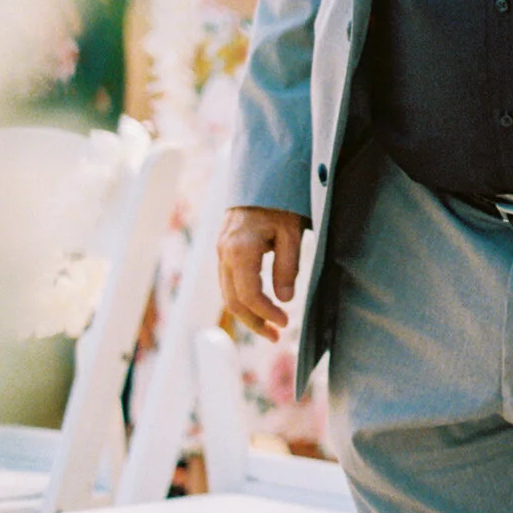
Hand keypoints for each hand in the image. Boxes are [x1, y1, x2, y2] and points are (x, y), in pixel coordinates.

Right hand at [219, 206, 310, 340]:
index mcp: (240, 250)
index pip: (249, 295)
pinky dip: (242, 299)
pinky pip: (228, 282)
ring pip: (228, 294)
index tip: (285, 323)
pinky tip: (258, 307)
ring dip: (247, 314)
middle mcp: (224, 254)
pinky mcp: (223, 251)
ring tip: (269, 329)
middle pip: (233, 300)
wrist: (262, 176)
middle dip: (254, 322)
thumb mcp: (292, 232)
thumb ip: (287, 266)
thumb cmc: (281, 201)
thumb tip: (284, 300)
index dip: (266, 314)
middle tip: (276, 337)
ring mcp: (220, 252)